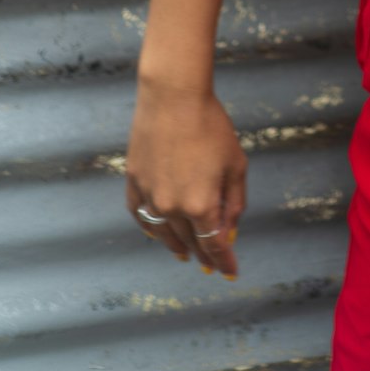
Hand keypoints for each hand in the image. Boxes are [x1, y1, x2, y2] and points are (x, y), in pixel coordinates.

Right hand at [125, 81, 246, 278]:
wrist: (174, 98)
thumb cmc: (211, 126)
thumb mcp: (235, 164)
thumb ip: (234, 202)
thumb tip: (228, 231)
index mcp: (201, 206)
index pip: (213, 245)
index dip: (223, 261)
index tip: (230, 272)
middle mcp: (172, 208)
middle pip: (189, 241)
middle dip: (203, 254)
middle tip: (210, 265)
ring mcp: (149, 197)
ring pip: (163, 234)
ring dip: (176, 246)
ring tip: (184, 254)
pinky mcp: (134, 183)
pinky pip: (141, 216)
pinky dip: (151, 228)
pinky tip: (157, 232)